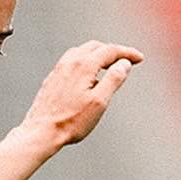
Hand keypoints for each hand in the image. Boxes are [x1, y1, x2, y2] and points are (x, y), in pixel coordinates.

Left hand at [19, 41, 143, 151]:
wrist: (41, 132)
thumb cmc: (70, 122)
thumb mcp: (99, 102)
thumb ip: (114, 79)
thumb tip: (124, 64)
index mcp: (84, 65)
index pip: (111, 50)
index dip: (127, 53)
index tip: (139, 58)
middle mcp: (70, 62)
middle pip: (96, 47)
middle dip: (113, 51)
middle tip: (125, 61)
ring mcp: (59, 69)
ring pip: (82, 52)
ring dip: (98, 55)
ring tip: (108, 66)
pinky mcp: (52, 79)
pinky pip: (71, 62)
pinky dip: (84, 62)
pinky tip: (86, 76)